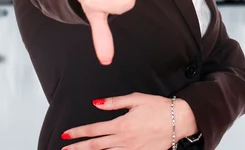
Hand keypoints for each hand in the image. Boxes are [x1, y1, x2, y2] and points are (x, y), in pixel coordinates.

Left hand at [61, 93, 197, 149]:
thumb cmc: (158, 107)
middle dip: (78, 147)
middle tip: (64, 148)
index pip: (94, 130)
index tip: (66, 134)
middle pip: (95, 146)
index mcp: (121, 124)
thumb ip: (114, 103)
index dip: (78, 132)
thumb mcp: (135, 99)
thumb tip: (96, 103)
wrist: (179, 120)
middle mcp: (124, 140)